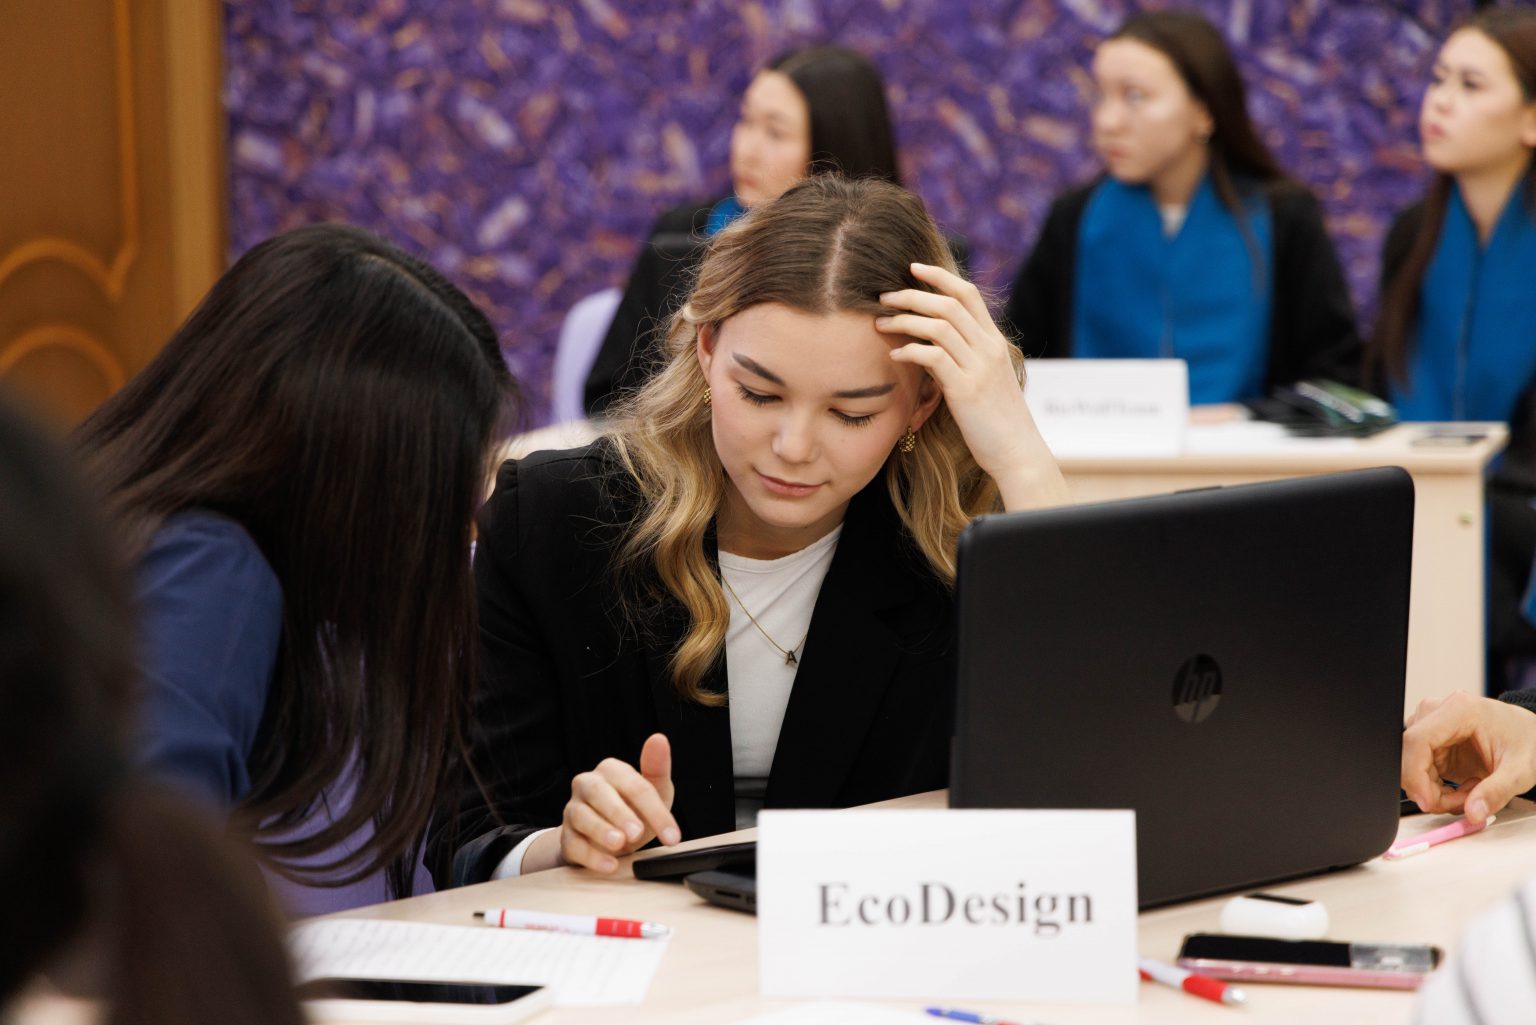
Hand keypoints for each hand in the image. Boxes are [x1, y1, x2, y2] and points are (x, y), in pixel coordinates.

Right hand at [556, 733, 680, 872]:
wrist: (608, 839)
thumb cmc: (634, 810)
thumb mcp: (654, 792)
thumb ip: (657, 768)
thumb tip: (659, 738)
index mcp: (612, 770)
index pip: (634, 785)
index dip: (655, 811)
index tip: (672, 835)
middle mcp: (588, 785)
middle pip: (600, 793)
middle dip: (620, 813)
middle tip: (637, 833)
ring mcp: (574, 810)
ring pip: (581, 816)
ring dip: (601, 831)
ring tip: (619, 844)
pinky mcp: (566, 836)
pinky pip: (573, 844)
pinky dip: (591, 856)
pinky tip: (609, 865)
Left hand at [877, 262, 1068, 510]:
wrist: (1017, 451)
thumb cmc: (996, 420)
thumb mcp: (982, 380)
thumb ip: (960, 357)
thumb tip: (927, 344)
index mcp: (994, 342)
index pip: (968, 293)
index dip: (940, 275)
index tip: (912, 268)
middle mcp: (988, 348)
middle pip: (949, 303)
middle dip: (912, 293)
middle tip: (884, 296)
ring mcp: (978, 367)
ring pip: (939, 325)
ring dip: (905, 319)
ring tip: (881, 323)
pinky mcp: (965, 390)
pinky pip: (933, 356)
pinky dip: (909, 349)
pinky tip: (894, 354)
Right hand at [1402, 691, 1535, 823]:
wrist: (1530, 734)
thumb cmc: (1526, 741)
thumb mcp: (1520, 770)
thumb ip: (1496, 793)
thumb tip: (1473, 812)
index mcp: (1459, 711)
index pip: (1417, 740)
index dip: (1415, 774)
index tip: (1427, 802)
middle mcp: (1437, 713)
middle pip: (1410, 757)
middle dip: (1429, 789)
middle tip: (1464, 803)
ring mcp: (1430, 726)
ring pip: (1411, 767)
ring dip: (1434, 791)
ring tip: (1470, 793)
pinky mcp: (1429, 741)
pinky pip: (1418, 771)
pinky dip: (1435, 788)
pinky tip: (1460, 787)